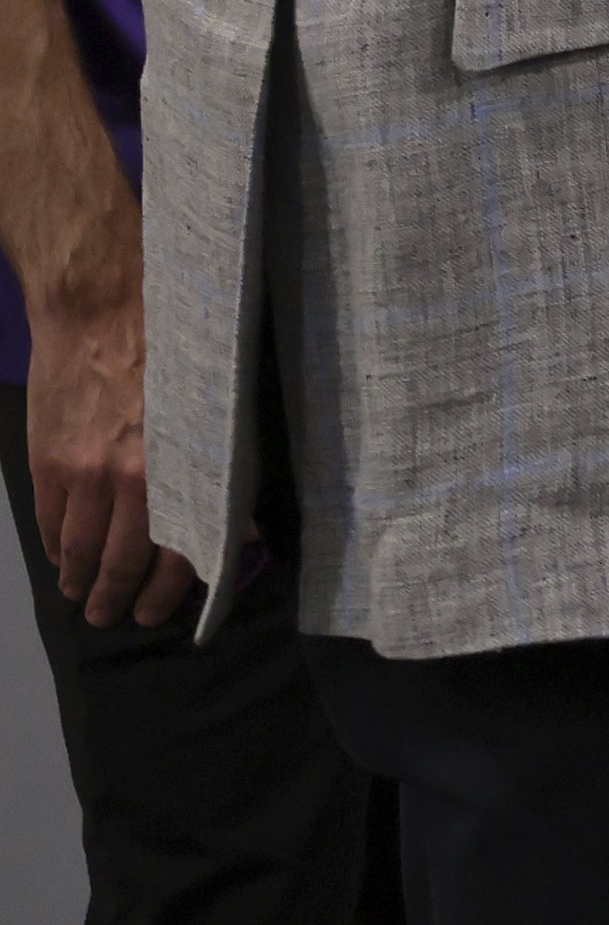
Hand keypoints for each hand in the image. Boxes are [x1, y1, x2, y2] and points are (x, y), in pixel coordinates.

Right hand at [21, 282, 194, 630]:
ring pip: (78, 549)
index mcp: (184, 470)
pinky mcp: (48, 461)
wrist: (104, 306)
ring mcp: (83, 474)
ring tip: (82, 597)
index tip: (159, 613)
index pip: (176, 553)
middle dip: (115, 598)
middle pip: (119, 562)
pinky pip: (49, 522)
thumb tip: (244, 534)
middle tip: (110, 618)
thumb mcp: (220, 413)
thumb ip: (228, 477)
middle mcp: (132, 481)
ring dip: (80, 581)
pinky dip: (55, 548)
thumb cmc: (178, 352)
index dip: (166, 592)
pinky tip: (61, 559)